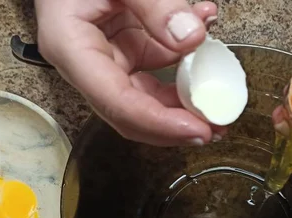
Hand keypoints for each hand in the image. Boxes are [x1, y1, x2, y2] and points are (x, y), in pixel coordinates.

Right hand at [35, 0, 221, 146]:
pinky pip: (156, 66)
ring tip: (220, 99)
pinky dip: (183, 60)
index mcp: (71, 48)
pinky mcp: (123, 47)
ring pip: (148, 95)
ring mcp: (106, 57)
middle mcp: (86, 63)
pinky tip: (205, 42)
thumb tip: (192, 38)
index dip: (160, 123)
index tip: (199, 130)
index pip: (117, 103)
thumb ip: (154, 3)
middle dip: (176, 124)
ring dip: (185, 99)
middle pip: (132, 112)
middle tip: (218, 126)